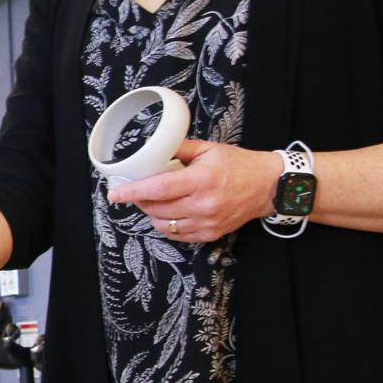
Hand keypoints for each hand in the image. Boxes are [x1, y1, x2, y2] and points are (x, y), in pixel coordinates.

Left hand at [105, 139, 283, 242]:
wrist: (267, 186)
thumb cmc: (238, 165)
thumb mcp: (208, 149)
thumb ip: (179, 148)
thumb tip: (151, 147)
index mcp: (202, 180)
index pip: (159, 189)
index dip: (134, 192)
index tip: (115, 194)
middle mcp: (204, 204)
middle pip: (157, 209)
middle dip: (140, 201)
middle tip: (135, 191)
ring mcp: (207, 222)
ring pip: (164, 225)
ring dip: (152, 214)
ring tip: (154, 201)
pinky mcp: (211, 234)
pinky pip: (178, 235)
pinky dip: (167, 225)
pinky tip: (169, 213)